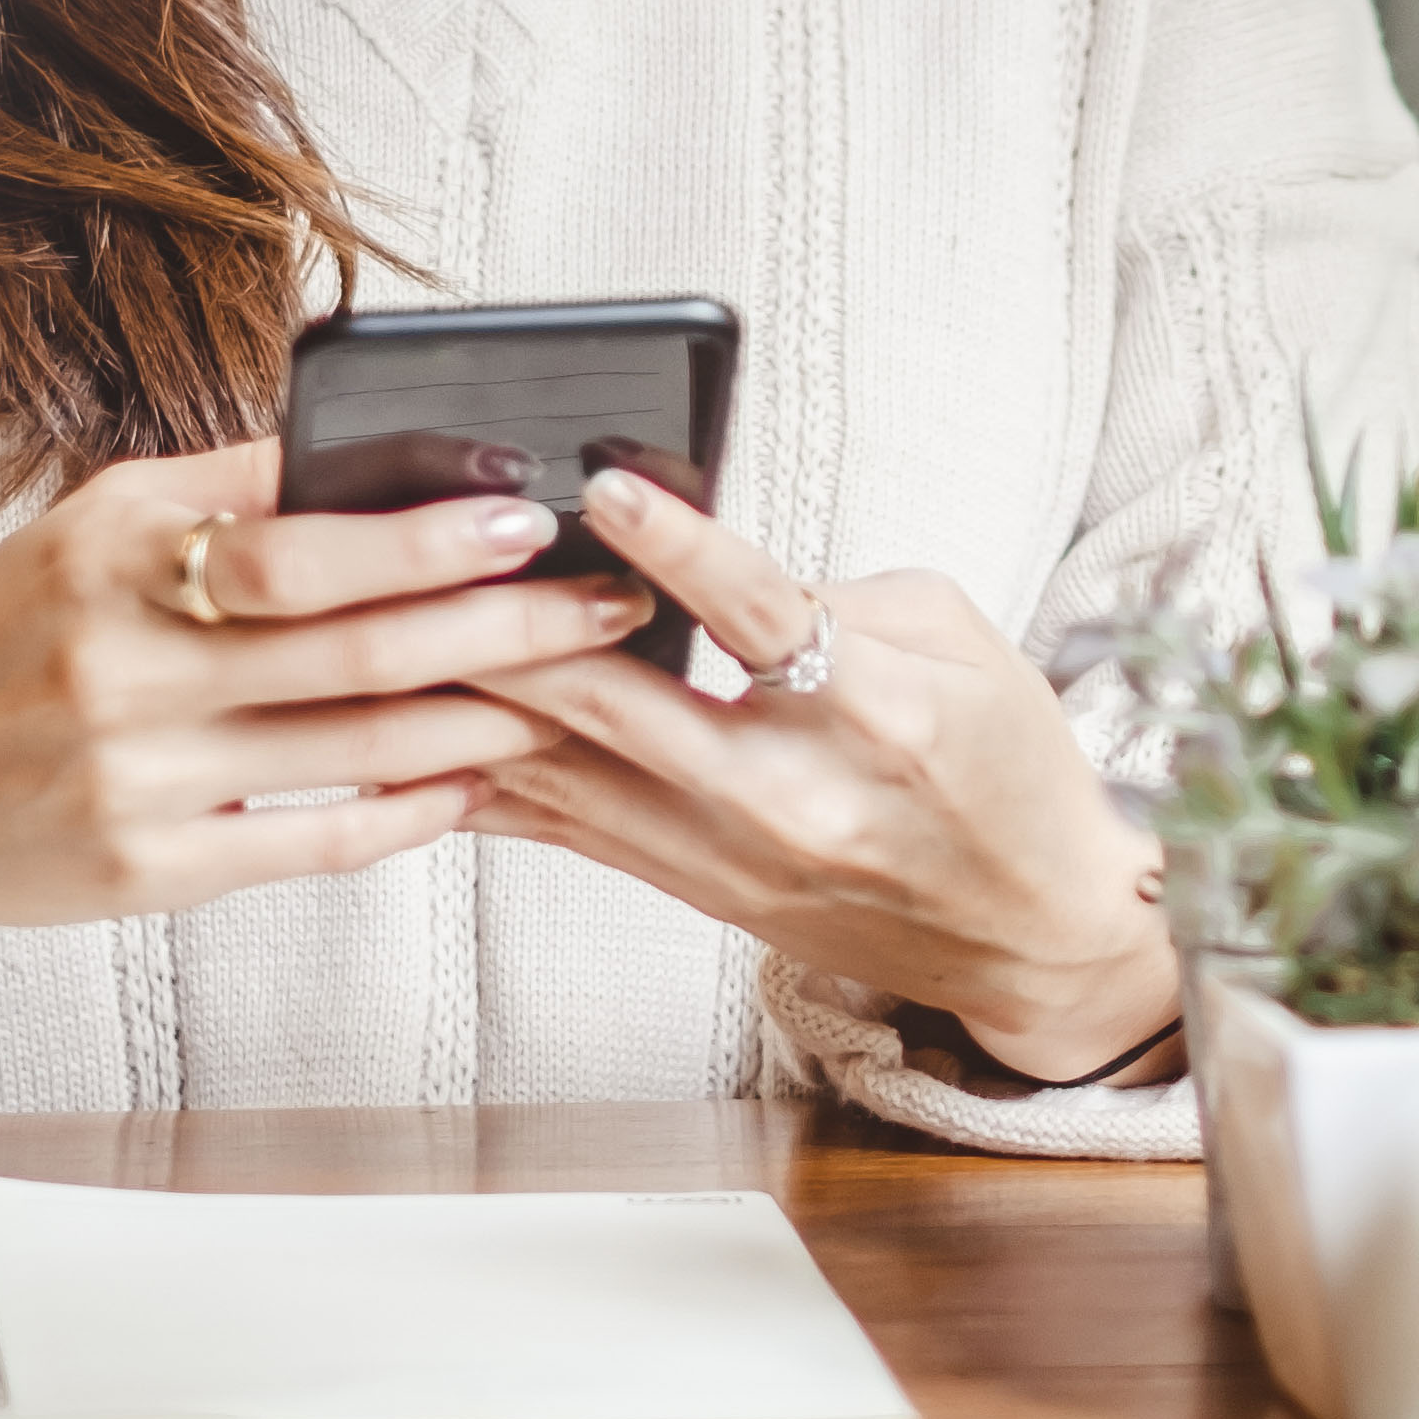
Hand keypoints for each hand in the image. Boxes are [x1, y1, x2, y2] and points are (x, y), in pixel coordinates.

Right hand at [0, 439, 652, 930]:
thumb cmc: (1, 634)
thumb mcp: (90, 526)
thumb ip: (225, 491)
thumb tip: (375, 445)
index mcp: (113, 547)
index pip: (298, 535)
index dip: (425, 531)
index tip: (529, 514)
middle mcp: (119, 658)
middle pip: (347, 645)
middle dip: (497, 625)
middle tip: (602, 603)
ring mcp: (131, 776)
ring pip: (348, 748)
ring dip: (479, 720)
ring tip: (573, 695)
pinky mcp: (140, 872)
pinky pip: (304, 842)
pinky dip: (402, 815)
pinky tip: (474, 787)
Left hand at [467, 468, 1178, 1084]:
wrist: (1038, 934)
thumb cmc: (1009, 765)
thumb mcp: (959, 639)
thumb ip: (825, 587)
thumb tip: (692, 556)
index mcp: (879, 713)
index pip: (760, 614)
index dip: (677, 547)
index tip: (605, 484)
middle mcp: (795, 797)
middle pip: (624, 706)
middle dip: (516, 629)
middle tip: (429, 554)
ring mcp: (735, 859)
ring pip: (569, 773)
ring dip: (472, 706)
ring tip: (380, 637)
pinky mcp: (698, 890)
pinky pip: (566, 829)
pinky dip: (486, 780)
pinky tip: (406, 737)